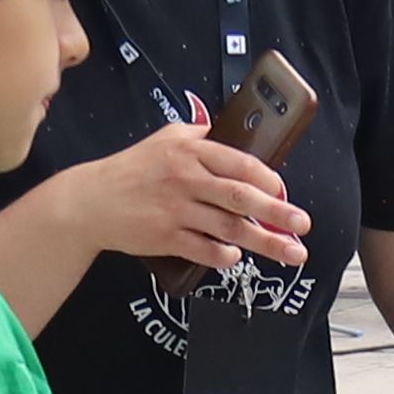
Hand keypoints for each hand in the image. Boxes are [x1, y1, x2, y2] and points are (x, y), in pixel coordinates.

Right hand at [60, 121, 307, 278]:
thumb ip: (200, 137)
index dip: (268, 179)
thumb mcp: (165, 140)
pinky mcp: (166, 237)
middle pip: (241, 197)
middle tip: (302, 225)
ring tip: (291, 253)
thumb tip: (234, 135)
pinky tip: (238, 257)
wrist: (90, 200)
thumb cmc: (132, 170)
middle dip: (278, 212)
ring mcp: (176, 210)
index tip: (285, 192)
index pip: (240, 163)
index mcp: (190, 151)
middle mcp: (186, 179)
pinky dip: (224, 255)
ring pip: (229, 228)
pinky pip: (204, 250)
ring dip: (264, 242)